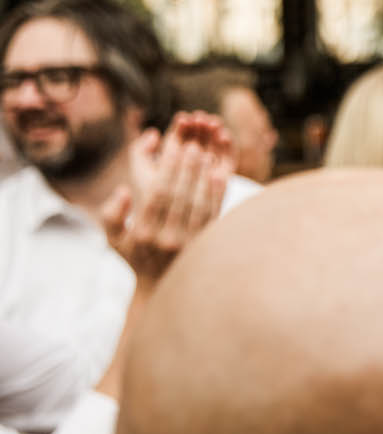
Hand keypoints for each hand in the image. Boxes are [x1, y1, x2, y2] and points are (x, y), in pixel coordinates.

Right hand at [99, 112, 231, 284]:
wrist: (163, 288)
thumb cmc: (135, 257)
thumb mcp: (113, 240)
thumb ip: (112, 215)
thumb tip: (123, 190)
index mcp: (144, 234)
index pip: (158, 195)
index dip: (168, 170)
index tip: (174, 148)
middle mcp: (168, 239)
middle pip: (180, 196)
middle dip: (187, 168)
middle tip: (193, 144)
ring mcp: (190, 244)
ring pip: (199, 204)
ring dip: (203, 177)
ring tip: (206, 153)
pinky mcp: (207, 245)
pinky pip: (214, 215)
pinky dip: (217, 194)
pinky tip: (219, 175)